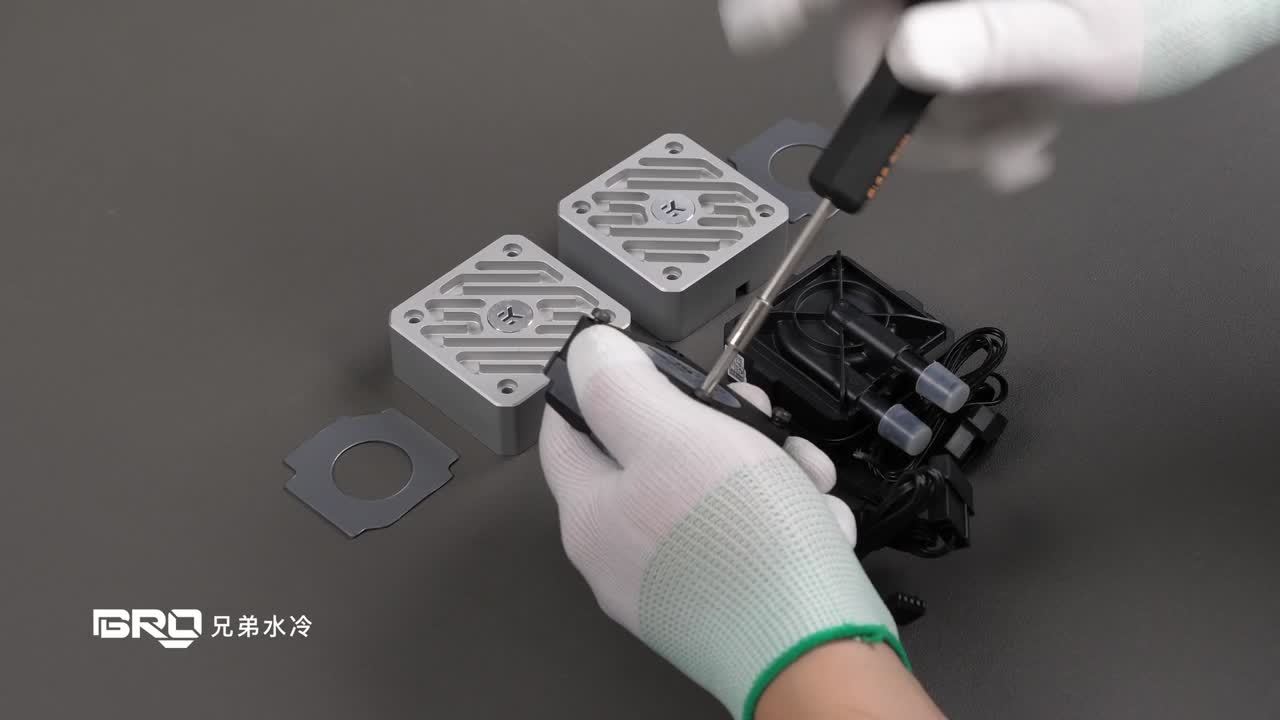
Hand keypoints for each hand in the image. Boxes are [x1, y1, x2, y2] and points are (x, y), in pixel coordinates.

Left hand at [538, 324, 906, 719]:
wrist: (814, 644)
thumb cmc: (742, 547)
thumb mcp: (673, 434)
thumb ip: (621, 386)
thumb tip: (587, 352)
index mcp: (592, 513)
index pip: (568, 426)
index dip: (608, 381)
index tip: (652, 365)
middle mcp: (623, 553)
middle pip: (656, 453)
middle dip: (718, 423)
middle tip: (751, 415)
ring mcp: (675, 580)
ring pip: (714, 490)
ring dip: (767, 467)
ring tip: (800, 476)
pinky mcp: (726, 599)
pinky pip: (746, 534)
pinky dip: (786, 516)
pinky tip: (813, 518)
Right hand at [720, 0, 1279, 190]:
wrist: (1215, 14)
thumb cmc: (1176, 6)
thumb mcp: (1084, 37)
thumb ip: (999, 39)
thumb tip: (913, 52)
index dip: (785, 3)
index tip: (757, 30)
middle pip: (870, 42)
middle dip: (917, 112)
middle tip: (970, 142)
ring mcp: (958, 9)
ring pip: (907, 76)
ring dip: (960, 127)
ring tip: (1021, 134)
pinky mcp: (974, 30)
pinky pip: (942, 82)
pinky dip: (974, 120)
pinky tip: (1018, 133)